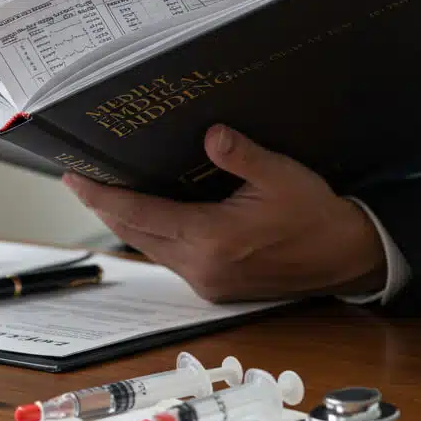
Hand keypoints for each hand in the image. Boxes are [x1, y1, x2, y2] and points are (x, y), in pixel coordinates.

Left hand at [64, 125, 387, 302]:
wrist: (345, 256)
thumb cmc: (314, 214)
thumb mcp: (281, 175)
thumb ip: (241, 154)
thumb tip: (211, 134)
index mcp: (212, 239)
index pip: (140, 214)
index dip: (102, 196)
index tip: (74, 178)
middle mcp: (202, 267)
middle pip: (134, 233)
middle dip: (104, 205)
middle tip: (79, 177)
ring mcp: (207, 281)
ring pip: (149, 247)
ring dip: (125, 220)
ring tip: (103, 190)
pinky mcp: (214, 286)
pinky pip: (168, 255)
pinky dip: (149, 233)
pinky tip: (143, 212)